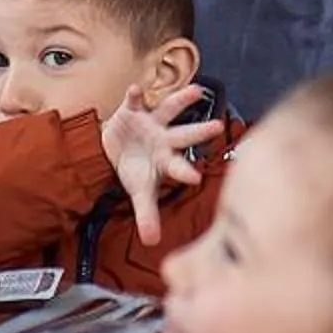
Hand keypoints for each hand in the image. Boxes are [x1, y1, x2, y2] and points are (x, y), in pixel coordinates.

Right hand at [101, 84, 227, 246]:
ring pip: (170, 109)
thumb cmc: (135, 169)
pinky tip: (136, 89)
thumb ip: (147, 214)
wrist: (113, 149)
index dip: (186, 172)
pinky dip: (135, 95)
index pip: (179, 168)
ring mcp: (151, 122)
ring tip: (197, 91)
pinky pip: (135, 100)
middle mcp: (165, 139)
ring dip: (182, 100)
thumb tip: (151, 242)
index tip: (196, 177)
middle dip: (201, 132)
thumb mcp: (139, 192)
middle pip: (185, 135)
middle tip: (219, 127)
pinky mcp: (133, 110)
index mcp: (167, 160)